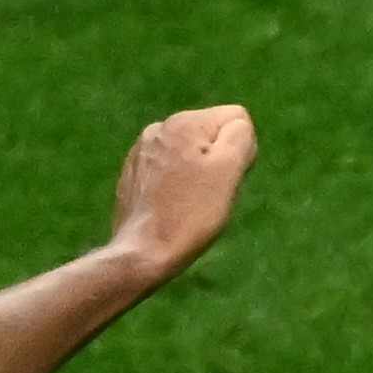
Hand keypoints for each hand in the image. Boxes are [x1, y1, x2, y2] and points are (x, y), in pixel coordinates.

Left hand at [107, 105, 257, 279]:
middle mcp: (159, 127)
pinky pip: (168, 170)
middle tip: (207, 196)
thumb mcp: (228, 171)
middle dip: (217, 162)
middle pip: (211, 136)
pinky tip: (170, 207)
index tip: (225, 180)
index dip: (241, 151)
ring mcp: (141, 151)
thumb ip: (239, 135)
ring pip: (189, 154)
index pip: (236, 119)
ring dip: (196, 173)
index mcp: (185, 121)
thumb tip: (237, 126)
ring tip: (188, 204)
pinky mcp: (132, 174)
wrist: (142, 253)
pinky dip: (174, 185)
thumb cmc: (191, 214)